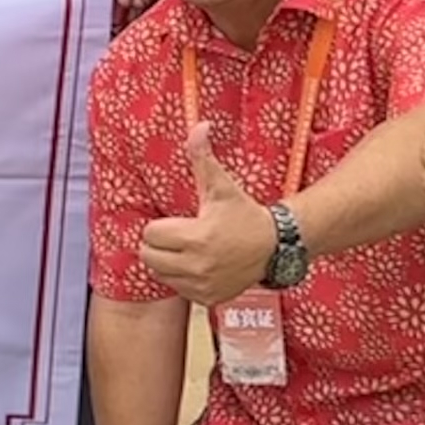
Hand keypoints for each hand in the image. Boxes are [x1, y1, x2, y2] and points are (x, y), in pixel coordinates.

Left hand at [137, 123, 277, 306]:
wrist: (275, 246)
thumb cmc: (244, 214)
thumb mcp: (222, 186)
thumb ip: (203, 158)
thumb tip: (200, 125)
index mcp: (197, 237)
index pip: (150, 234)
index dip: (162, 225)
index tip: (181, 222)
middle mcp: (198, 266)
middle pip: (149, 256)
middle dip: (160, 244)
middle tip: (181, 236)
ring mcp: (203, 286)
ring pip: (160, 274)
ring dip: (169, 263)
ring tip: (191, 250)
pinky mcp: (209, 299)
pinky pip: (178, 290)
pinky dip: (183, 279)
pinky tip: (201, 266)